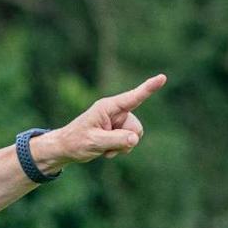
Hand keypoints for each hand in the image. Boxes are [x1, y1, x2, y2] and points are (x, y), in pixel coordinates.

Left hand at [32, 74, 166, 172]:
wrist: (64, 149)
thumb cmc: (75, 142)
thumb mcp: (94, 142)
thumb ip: (115, 140)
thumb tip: (135, 139)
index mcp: (108, 107)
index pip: (133, 97)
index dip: (149, 88)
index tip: (162, 77)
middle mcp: (115, 112)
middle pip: (136, 127)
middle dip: (126, 139)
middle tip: (105, 144)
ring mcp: (117, 122)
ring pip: (134, 136)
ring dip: (121, 146)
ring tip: (102, 147)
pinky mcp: (117, 131)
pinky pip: (129, 142)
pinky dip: (119, 149)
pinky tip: (104, 150)